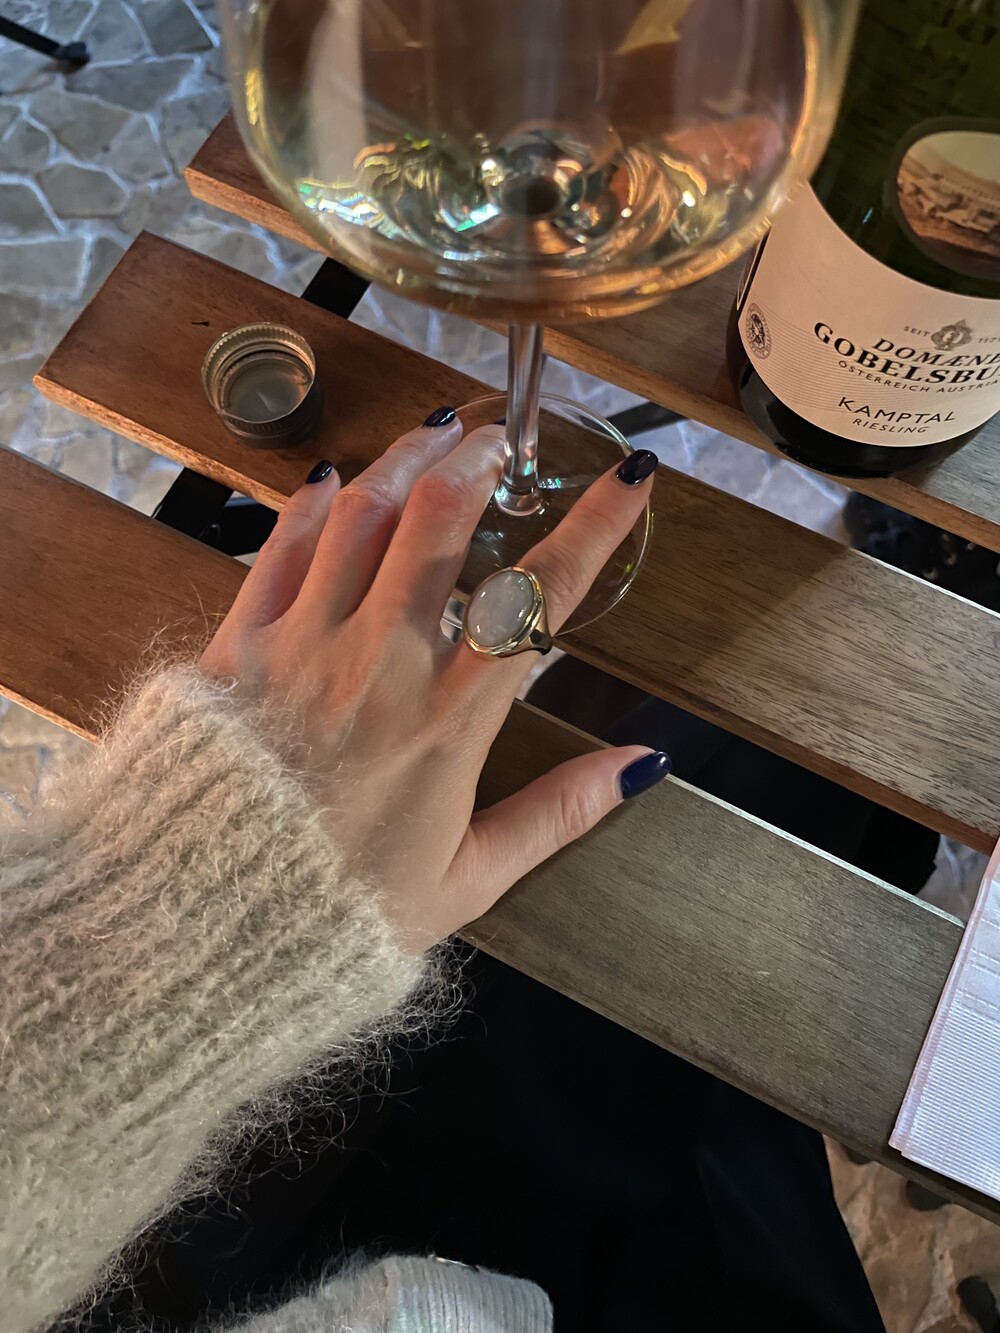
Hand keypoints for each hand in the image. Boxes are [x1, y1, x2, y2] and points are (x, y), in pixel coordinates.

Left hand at [201, 411, 666, 950]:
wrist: (205, 920)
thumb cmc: (343, 907)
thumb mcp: (470, 878)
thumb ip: (560, 812)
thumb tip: (644, 764)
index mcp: (451, 719)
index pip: (541, 597)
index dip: (597, 526)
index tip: (630, 476)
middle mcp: (383, 663)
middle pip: (443, 524)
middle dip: (483, 463)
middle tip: (503, 438)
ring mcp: (307, 643)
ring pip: (363, 515)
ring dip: (406, 461)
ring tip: (436, 433)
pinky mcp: (241, 643)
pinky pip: (281, 546)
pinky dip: (311, 502)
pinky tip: (333, 478)